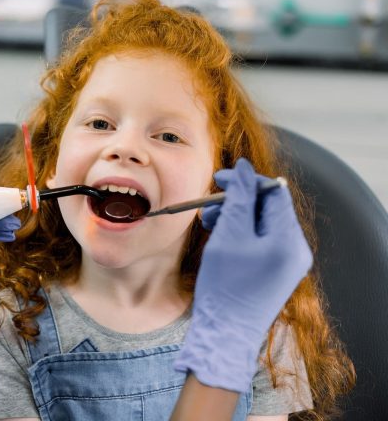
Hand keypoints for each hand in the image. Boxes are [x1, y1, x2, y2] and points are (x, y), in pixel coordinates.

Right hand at [174, 158, 311, 392]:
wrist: (224, 334)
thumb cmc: (224, 286)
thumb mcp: (229, 235)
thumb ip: (239, 199)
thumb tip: (244, 168)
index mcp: (289, 240)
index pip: (273, 193)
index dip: (246, 181)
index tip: (219, 180)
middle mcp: (295, 250)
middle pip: (268, 208)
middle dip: (237, 202)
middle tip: (208, 207)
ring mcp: (287, 263)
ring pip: (261, 224)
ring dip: (235, 217)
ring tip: (209, 224)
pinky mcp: (275, 272)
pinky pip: (260, 242)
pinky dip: (239, 234)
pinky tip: (219, 239)